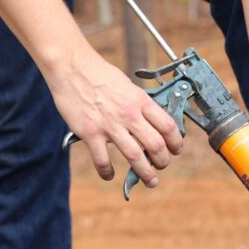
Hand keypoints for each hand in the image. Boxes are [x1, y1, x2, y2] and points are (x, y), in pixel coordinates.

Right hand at [48, 47, 182, 187]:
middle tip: (163, 165)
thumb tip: (151, 120)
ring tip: (150, 180)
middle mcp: (129, 114)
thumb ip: (139, 104)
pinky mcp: (90, 133)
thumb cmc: (100, 74)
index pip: (167, 125)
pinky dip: (107, 172)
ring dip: (145, 172)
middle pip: (156, 144)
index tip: (176, 149)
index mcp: (140, 101)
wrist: (72, 68)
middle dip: (163, 160)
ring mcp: (109, 125)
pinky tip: (110, 175)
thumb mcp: (128, 86)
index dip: (176, 141)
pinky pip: (102, 160)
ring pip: (134, 155)